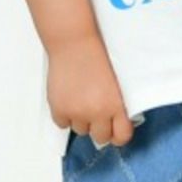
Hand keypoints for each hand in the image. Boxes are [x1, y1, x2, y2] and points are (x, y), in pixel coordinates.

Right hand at [47, 31, 135, 147]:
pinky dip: (65, 115)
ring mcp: (76, 113)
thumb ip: (117, 103)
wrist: (74, 43)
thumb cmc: (96, 55)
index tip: (116, 129)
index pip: (122, 136)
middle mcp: (97, 112)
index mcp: (115, 104)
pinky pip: (62, 124)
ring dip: (81, 119)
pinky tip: (69, 99)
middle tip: (97, 113)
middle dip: (100, 127)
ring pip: (80, 130)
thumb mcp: (116, 81)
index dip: (119, 134)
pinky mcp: (59, 110)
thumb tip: (118, 120)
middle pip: (100, 138)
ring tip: (81, 100)